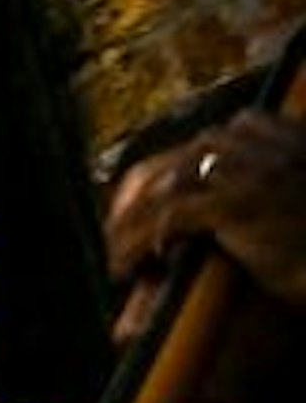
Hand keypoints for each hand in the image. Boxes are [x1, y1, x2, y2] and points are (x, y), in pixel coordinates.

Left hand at [108, 110, 305, 326]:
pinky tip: (131, 267)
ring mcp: (251, 169)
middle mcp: (263, 143)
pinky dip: (141, 244)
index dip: (165, 174)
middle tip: (116, 234)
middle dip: (138, 198)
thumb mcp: (290, 202)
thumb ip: (252, 192)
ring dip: (130, 226)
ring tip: (117, 259)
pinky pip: (169, 218)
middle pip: (177, 158)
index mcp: (281, 135)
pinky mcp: (239, 202)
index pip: (207, 140)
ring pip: (167, 187)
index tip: (142, 206)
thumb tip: (197, 219)